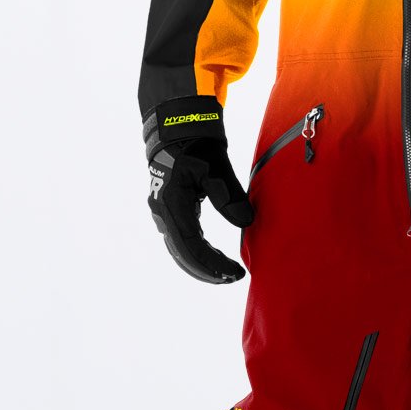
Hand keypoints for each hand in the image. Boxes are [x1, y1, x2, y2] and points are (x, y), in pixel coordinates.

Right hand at [143, 95, 255, 283]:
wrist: (178, 131)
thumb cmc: (198, 147)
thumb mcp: (217, 167)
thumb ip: (230, 196)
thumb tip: (246, 222)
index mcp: (173, 203)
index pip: (191, 246)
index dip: (212, 264)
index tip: (235, 272)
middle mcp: (163, 213)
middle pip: (183, 254)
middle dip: (208, 271)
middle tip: (234, 278)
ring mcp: (163, 214)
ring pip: (180, 251)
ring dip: (202, 265)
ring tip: (227, 274)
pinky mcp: (169, 212)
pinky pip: (181, 242)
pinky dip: (197, 255)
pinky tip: (214, 260)